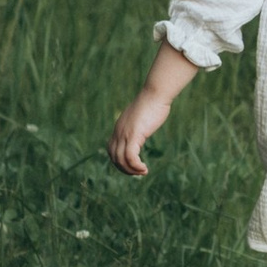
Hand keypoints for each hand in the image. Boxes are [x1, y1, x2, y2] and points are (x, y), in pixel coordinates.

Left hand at [109, 43, 198, 176]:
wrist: (155, 93)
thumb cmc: (153, 103)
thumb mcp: (142, 116)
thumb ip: (139, 123)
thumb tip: (143, 125)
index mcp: (119, 128)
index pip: (111, 150)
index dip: (119, 161)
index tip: (132, 166)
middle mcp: (118, 131)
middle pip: (114, 157)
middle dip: (125, 169)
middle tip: (139, 173)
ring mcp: (125, 133)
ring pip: (121, 159)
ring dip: (131, 170)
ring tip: (143, 172)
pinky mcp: (134, 135)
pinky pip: (130, 157)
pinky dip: (136, 166)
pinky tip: (144, 168)